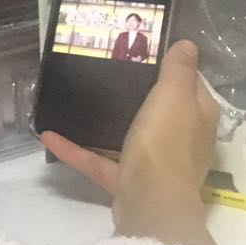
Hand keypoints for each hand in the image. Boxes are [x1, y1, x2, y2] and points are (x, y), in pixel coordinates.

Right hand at [41, 40, 225, 244]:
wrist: (150, 200)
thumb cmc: (165, 140)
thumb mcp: (173, 95)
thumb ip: (178, 69)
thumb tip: (187, 45)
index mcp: (197, 118)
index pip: (190, 88)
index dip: (173, 71)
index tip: (144, 55)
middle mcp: (181, 142)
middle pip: (162, 113)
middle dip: (139, 97)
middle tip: (108, 73)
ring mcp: (153, 166)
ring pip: (128, 139)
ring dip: (105, 125)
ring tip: (79, 104)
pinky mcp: (126, 183)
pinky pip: (98, 161)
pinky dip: (74, 150)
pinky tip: (48, 136)